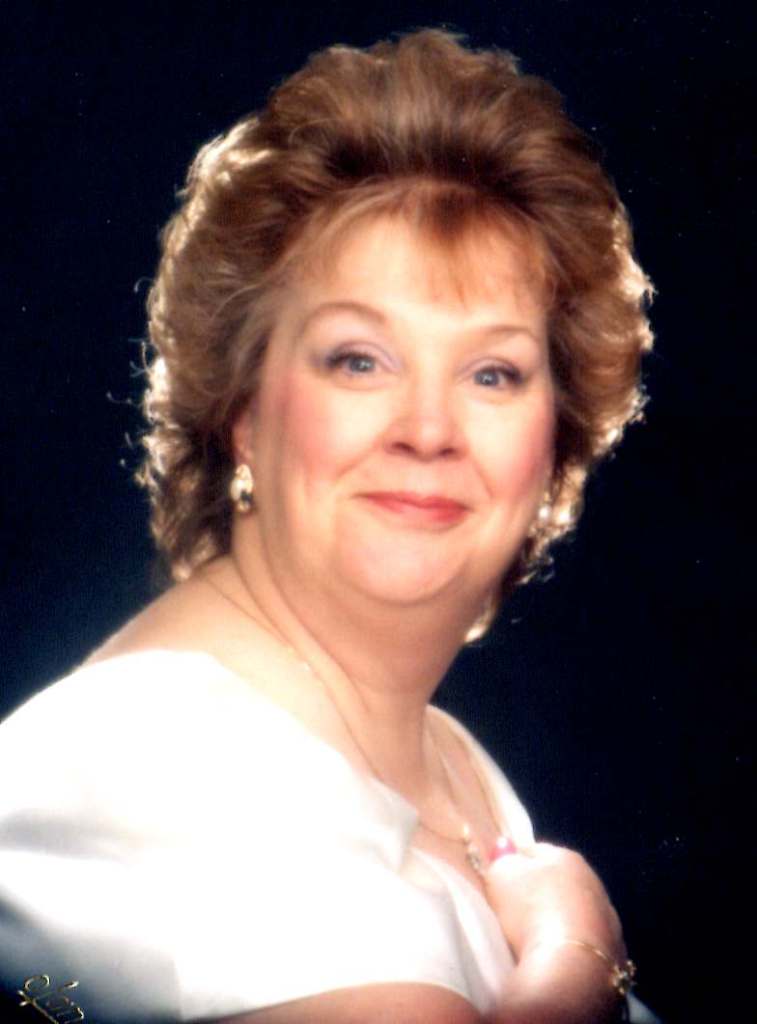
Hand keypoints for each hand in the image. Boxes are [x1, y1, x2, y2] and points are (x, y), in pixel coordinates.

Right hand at [484, 842, 623, 960]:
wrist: (571, 969)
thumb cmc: (531, 913)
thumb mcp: (502, 876)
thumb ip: (502, 860)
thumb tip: (506, 849)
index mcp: (567, 858)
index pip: (535, 851)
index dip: (515, 864)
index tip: (501, 881)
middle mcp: (594, 883)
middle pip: (560, 882)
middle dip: (541, 894)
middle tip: (515, 913)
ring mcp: (609, 920)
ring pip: (577, 914)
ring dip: (561, 922)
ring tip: (536, 942)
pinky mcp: (615, 954)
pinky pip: (586, 945)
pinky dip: (573, 949)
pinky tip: (559, 960)